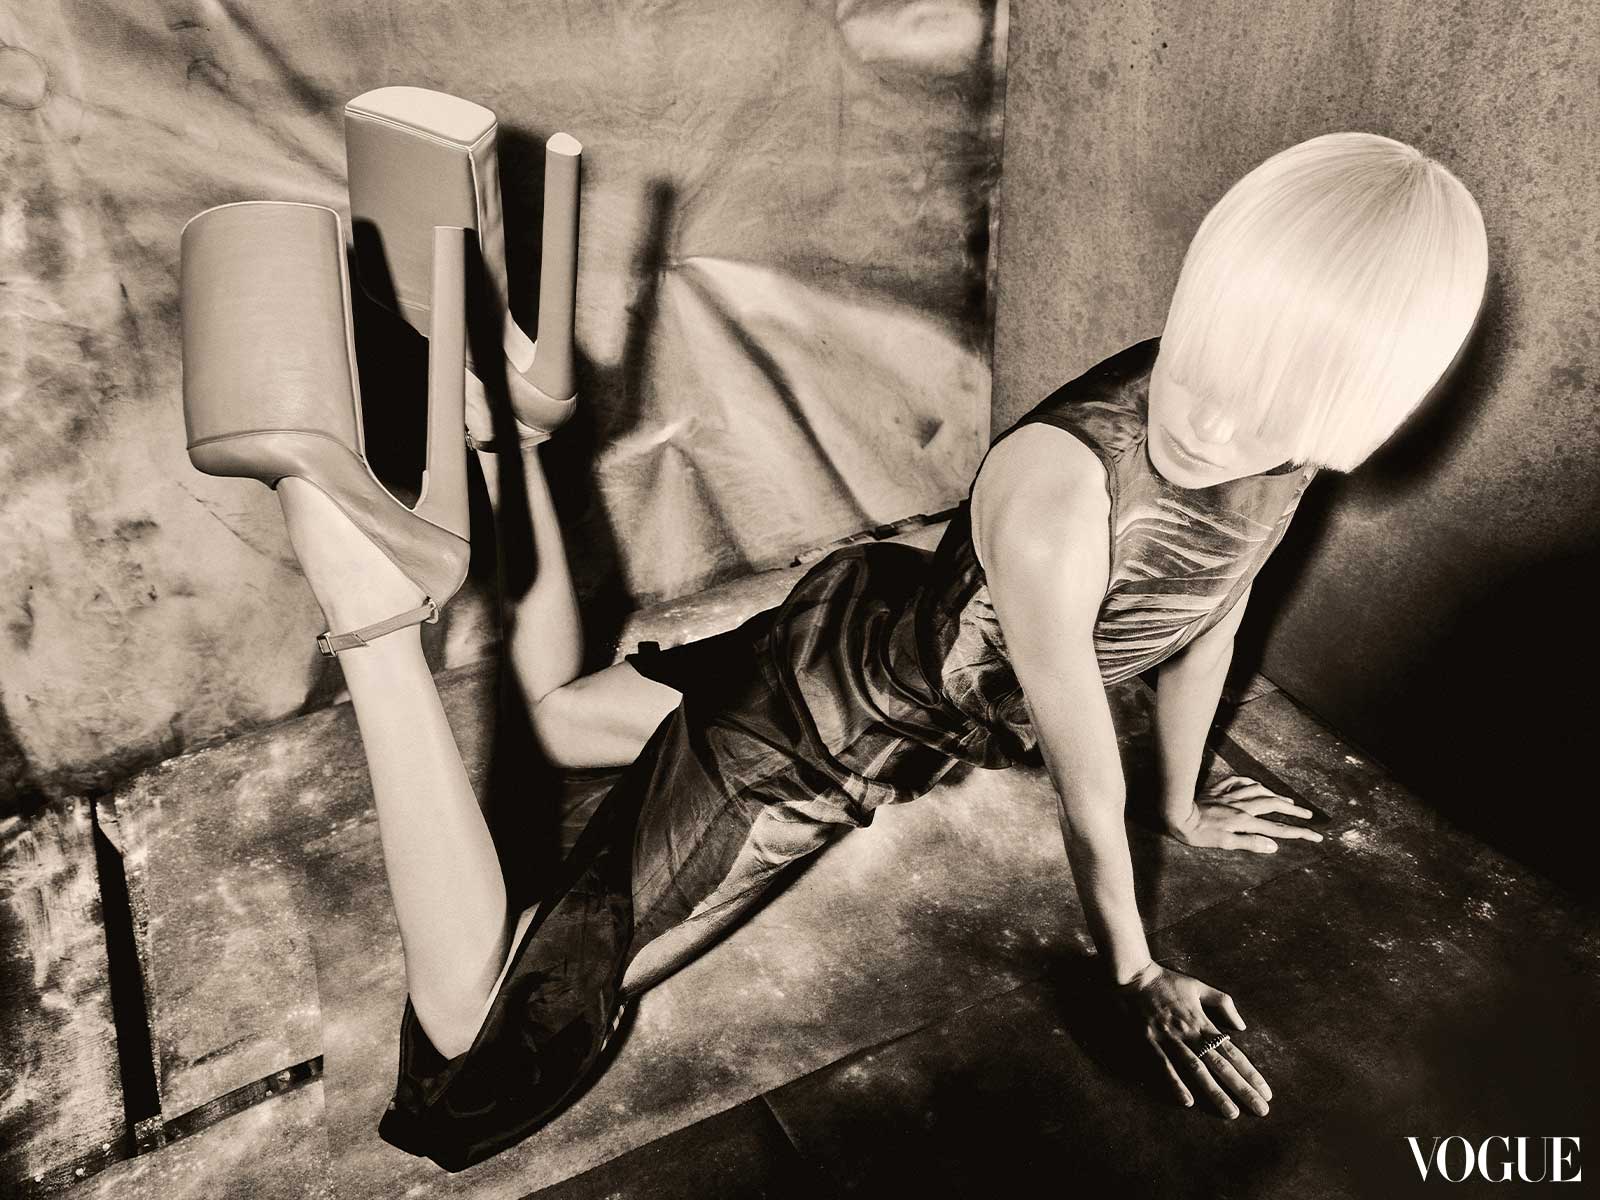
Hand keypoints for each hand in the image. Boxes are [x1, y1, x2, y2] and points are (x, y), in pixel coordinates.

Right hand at [1118, 962, 1270, 1117]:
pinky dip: (1175, 1083)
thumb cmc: (1166, 981)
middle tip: (1260, 1110)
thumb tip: (1241, 1026)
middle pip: (1220, 1065)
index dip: (1250, 1073)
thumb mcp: (1198, 986)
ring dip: (1214, 1091)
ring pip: (1196, 1069)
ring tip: (1231, 1112)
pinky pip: (1164, 1065)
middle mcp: (1190, 1033)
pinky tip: (1186, 1101)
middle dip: (1241, 1088)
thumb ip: (1223, 1003)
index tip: (1265, 1092)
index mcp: (1203, 1022)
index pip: (1232, 1052)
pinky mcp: (1149, 1041)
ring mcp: (1169, 1038)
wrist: (1133, 975)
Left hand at [1167, 775, 1322, 852]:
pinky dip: (1251, 783)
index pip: (1278, 828)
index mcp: (1245, 821)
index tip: (1316, 836)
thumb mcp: (1224, 844)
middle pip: (1274, 805)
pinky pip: (1239, 782)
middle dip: (1294, 811)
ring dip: (1275, 795)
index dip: (1298, 833)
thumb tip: (1274, 846)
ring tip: (1287, 800)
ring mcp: (1230, 796)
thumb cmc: (1198, 833)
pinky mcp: (1218, 790)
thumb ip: (1249, 843)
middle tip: (1308, 815)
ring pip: (1259, 791)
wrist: (1176, 813)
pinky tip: (1255, 784)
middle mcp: (1241, 806)